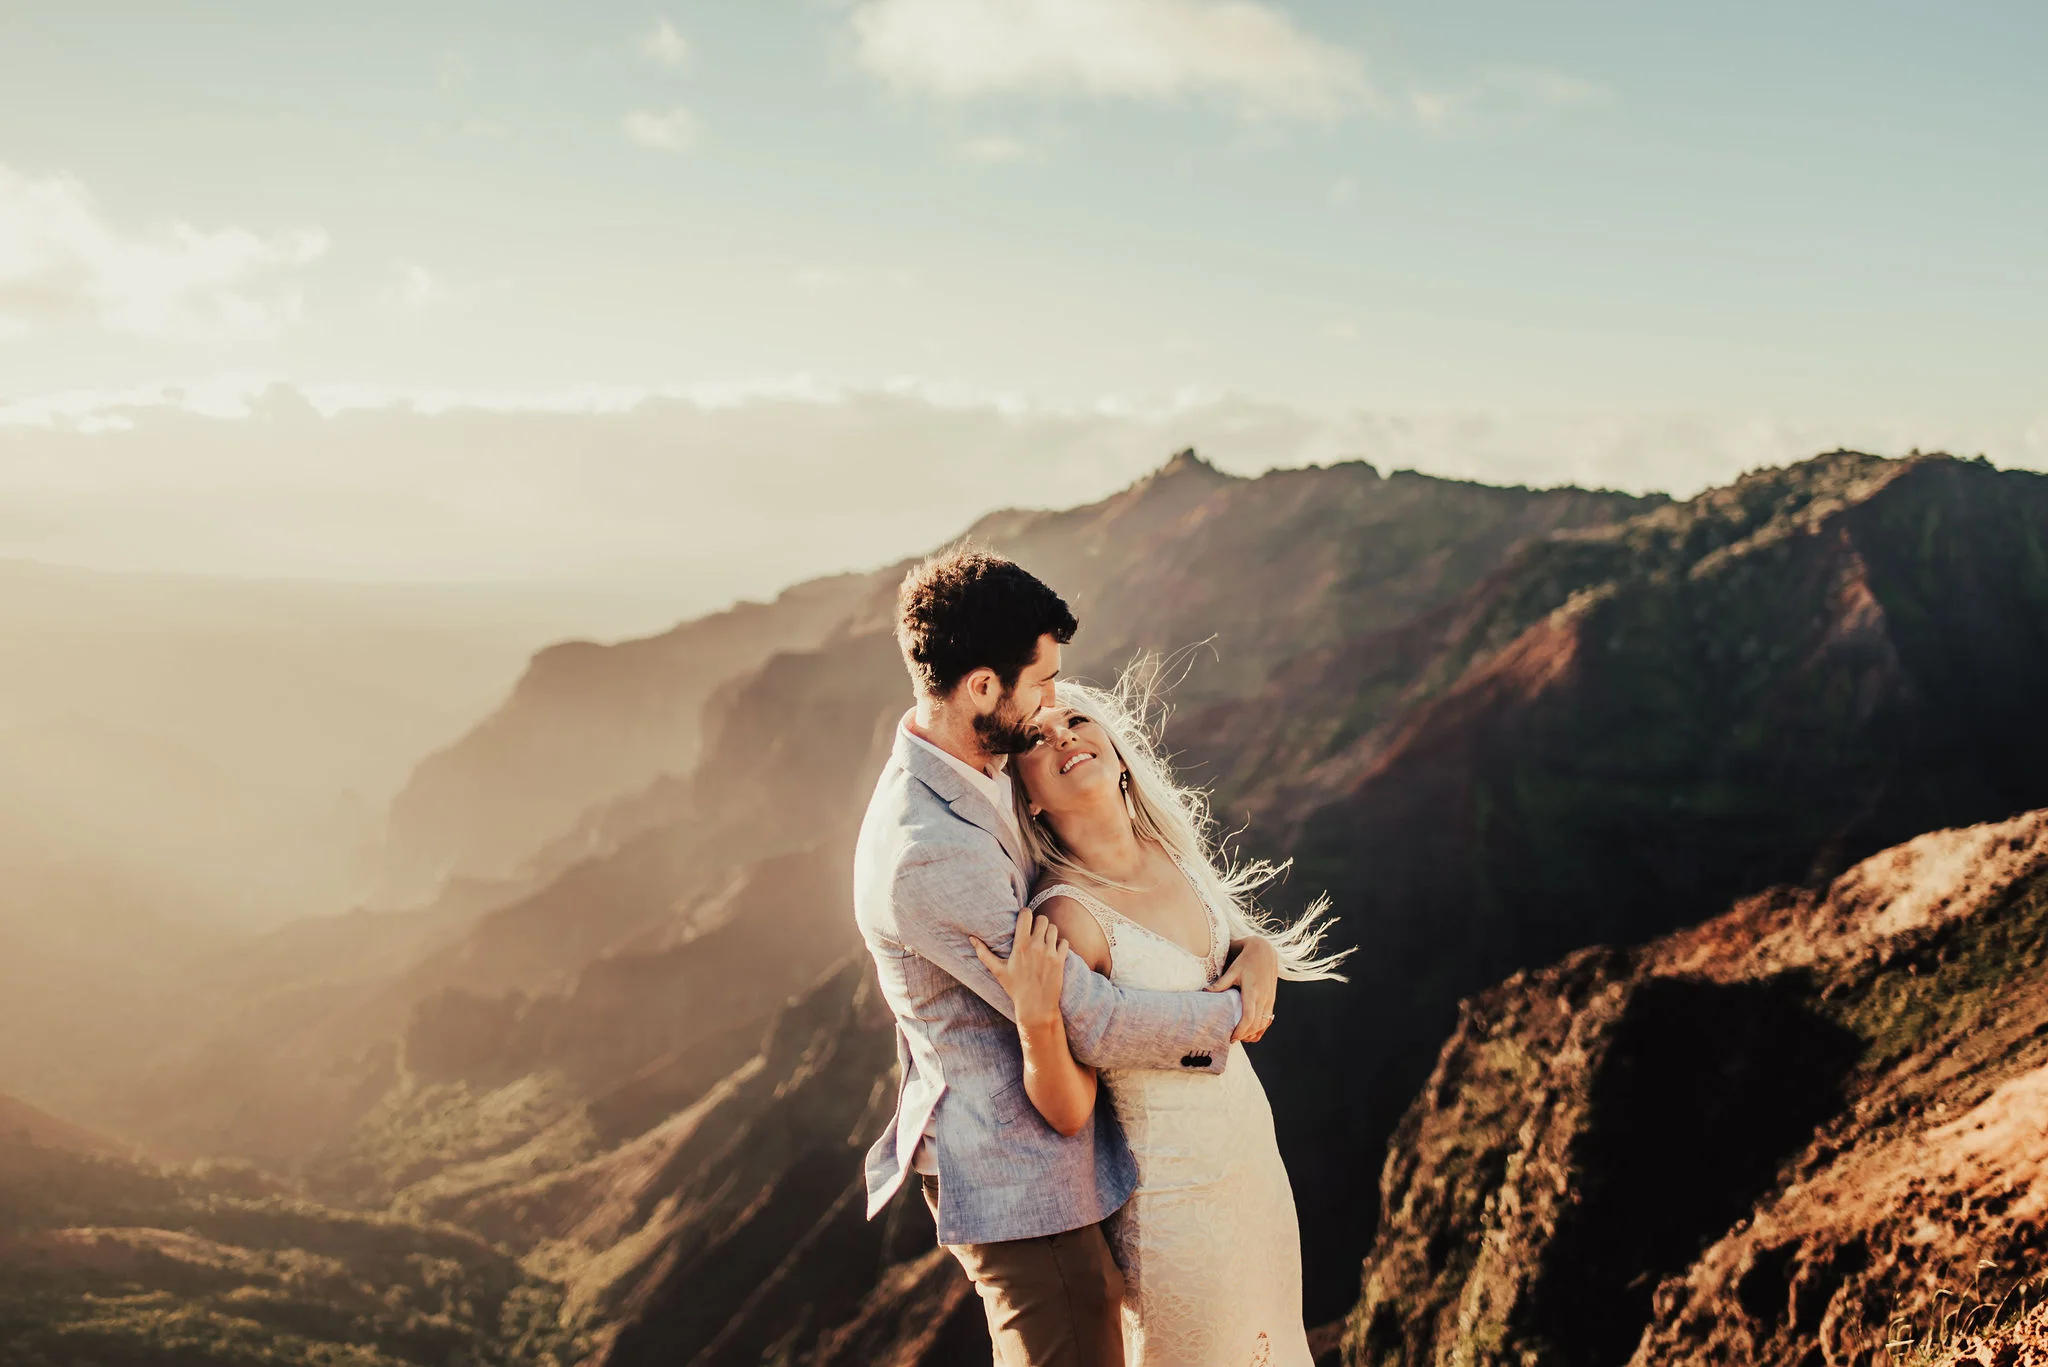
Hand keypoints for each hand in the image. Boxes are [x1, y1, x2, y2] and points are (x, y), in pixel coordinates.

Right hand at [971, 907, 1068, 1031]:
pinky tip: (1054, 950)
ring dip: (1049, 932)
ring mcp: (1050, 953)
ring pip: (1054, 928)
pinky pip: (1064, 941)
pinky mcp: (1060, 960)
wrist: (1036, 1007)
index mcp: (1020, 946)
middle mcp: (1036, 946)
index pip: (1026, 915)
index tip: (1024, 919)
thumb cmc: (1015, 989)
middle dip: (1038, 923)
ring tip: (1044, 940)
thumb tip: (971, 938)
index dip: (1026, 914)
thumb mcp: (997, 971)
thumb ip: (983, 953)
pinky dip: (1060, 943)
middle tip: (1035, 931)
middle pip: (1042, 919)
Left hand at [1210, 935, 1279, 1041]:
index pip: (1249, 1018)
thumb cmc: (1246, 960)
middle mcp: (1263, 998)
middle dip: (1245, 1035)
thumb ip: (1221, 983)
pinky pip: (1268, 1019)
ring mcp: (1270, 999)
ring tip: (1240, 1036)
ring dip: (1253, 1033)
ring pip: (1263, 1024)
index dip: (1241, 1031)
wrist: (1265, 951)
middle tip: (1231, 1038)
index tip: (1231, 1037)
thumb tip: (1205, 992)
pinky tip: (1252, 1032)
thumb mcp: (1233, 970)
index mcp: (1252, 991)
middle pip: (1256, 1025)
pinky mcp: (1272, 999)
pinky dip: (1261, 1028)